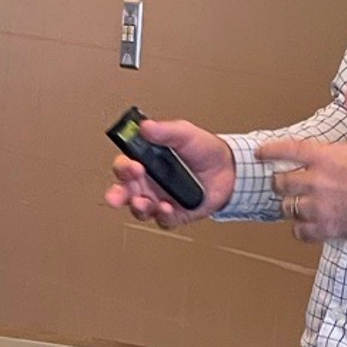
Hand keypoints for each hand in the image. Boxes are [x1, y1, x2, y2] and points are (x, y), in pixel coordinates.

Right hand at [104, 119, 235, 229]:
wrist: (230, 169)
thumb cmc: (205, 150)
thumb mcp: (186, 134)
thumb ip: (166, 131)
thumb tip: (145, 126)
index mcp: (146, 161)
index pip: (124, 165)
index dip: (123, 167)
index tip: (132, 165)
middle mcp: (149, 182)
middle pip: (123, 192)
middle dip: (117, 195)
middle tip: (120, 194)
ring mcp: (160, 199)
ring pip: (139, 209)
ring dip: (138, 207)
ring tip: (144, 202)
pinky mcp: (175, 213)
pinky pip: (163, 220)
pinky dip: (162, 215)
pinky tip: (166, 207)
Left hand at [258, 82, 346, 243]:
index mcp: (325, 157)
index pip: (286, 150)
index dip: (269, 150)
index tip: (260, 152)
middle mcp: (317, 182)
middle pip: (281, 183)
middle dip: (281, 181)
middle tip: (285, 181)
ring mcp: (320, 207)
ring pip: (288, 208)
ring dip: (291, 205)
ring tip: (296, 203)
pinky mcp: (328, 228)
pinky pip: (300, 231)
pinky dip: (301, 228)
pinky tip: (307, 225)